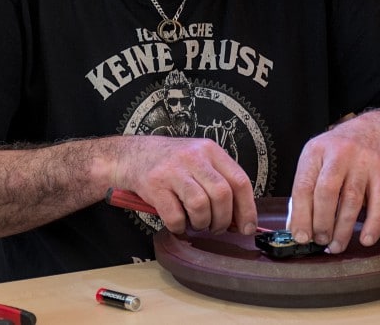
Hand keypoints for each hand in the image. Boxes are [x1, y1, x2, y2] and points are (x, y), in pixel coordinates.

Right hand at [115, 135, 257, 234]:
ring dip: (202, 223)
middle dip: (223, 220)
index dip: (247, 209)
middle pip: (222, 195)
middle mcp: (194, 157)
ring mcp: (173, 170)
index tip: (247, 228)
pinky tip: (178, 223)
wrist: (133, 154)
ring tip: (197, 223)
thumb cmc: (173, 163)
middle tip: (217, 228)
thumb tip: (240, 218)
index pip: (239, 181)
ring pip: (200, 206)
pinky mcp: (155, 185)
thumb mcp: (200, 161)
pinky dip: (180, 226)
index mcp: (211, 151)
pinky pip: (175, 216)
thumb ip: (219, 181)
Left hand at [287, 111, 379, 253]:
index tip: (300, 237)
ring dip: (343, 230)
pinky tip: (366, 239)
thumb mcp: (318, 159)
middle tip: (320, 241)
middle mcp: (339, 153)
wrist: (378, 130)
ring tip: (336, 246)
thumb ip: (305, 189)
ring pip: (351, 201)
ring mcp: (363, 162)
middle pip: (326, 193)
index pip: (303, 186)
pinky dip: (373, 224)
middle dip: (321, 223)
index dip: (300, 215)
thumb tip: (295, 226)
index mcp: (316, 151)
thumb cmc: (342, 151)